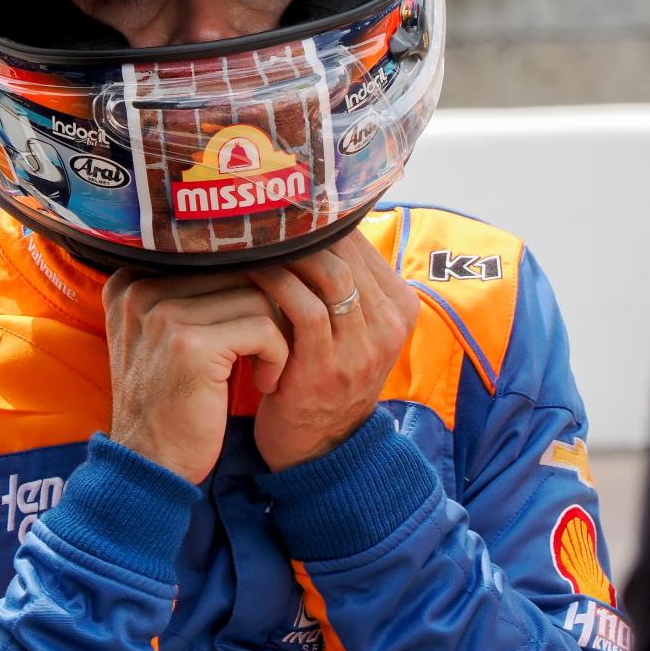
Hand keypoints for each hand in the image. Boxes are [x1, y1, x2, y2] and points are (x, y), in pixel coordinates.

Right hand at [103, 269, 288, 484]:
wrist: (149, 465)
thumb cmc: (169, 400)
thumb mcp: (165, 336)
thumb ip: (191, 292)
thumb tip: (260, 251)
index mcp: (130, 279)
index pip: (212, 255)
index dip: (243, 289)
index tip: (245, 331)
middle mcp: (139, 288)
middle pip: (238, 270)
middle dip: (264, 311)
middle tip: (266, 351)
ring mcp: (162, 314)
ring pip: (257, 296)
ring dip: (276, 336)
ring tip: (264, 370)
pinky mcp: (190, 345)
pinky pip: (264, 328)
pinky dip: (278, 356)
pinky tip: (265, 383)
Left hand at [248, 230, 418, 471]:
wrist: (317, 446)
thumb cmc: (322, 368)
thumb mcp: (349, 324)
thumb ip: (341, 278)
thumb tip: (310, 214)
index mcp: (400, 305)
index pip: (360, 241)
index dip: (318, 218)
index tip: (279, 205)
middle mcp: (389, 324)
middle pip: (347, 252)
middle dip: (301, 229)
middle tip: (259, 211)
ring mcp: (362, 348)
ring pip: (330, 273)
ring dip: (287, 252)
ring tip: (253, 238)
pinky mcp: (327, 367)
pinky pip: (303, 308)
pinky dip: (275, 283)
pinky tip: (249, 272)